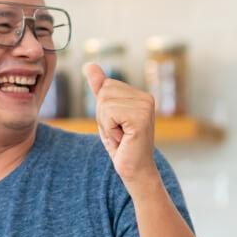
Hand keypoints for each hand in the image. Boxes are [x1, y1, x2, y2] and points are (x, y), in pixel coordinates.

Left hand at [84, 62, 158, 185]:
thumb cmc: (122, 145)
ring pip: (105, 103)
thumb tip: (90, 65)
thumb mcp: (107, 114)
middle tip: (119, 132)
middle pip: (104, 92)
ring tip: (121, 136)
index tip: (118, 125)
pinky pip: (109, 113)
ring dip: (106, 124)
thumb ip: (100, 89)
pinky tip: (123, 139)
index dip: (104, 109)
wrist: (135, 171)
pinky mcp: (141, 118)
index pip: (106, 86)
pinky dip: (110, 129)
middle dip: (103, 116)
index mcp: (141, 95)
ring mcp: (146, 107)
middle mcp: (147, 98)